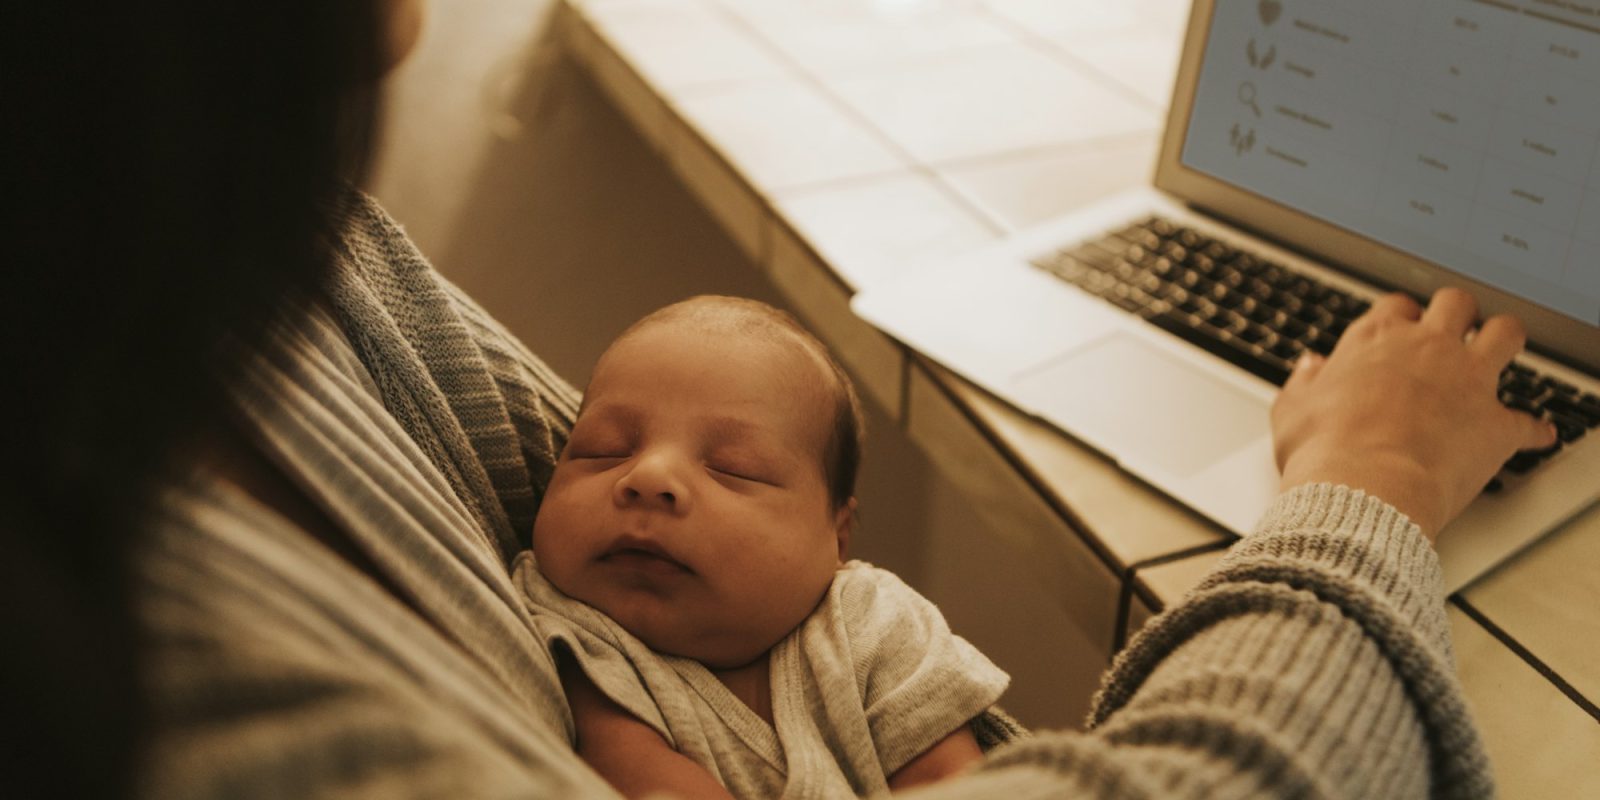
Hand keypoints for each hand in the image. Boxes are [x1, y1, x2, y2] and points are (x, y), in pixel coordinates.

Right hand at [1271, 288, 1556, 540]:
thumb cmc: (1323, 453)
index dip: (1403, 316)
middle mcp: (1426, 348)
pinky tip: (1537, 435)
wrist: (1364, 489)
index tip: (1402, 330)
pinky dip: (1532, 430)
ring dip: (1506, 340)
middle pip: (1457, 304)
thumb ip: (1303, 383)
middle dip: (1458, 313)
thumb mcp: (1291, 411)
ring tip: (1503, 349)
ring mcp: (1468, 380)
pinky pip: (1528, 422)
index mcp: (1375, 340)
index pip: (1397, 306)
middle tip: (1456, 328)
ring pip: (1506, 334)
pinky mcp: (1496, 422)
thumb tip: (1309, 366)